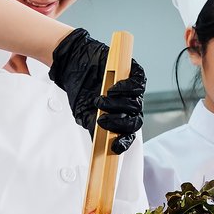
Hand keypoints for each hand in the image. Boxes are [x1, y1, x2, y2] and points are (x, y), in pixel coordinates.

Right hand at [48, 28, 146, 153]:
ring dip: (118, 105)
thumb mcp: (83, 114)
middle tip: (102, 120)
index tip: (115, 147)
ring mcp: (132, 91)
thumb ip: (93, 129)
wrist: (74, 66)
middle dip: (119, 124)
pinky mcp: (133, 73)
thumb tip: (99, 147)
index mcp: (119, 118)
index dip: (125, 142)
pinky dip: (127, 88)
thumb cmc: (80, 91)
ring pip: (137, 104)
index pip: (128, 134)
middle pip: (136, 122)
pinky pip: (139, 84)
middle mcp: (128, 107)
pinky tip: (112, 89)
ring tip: (100, 100)